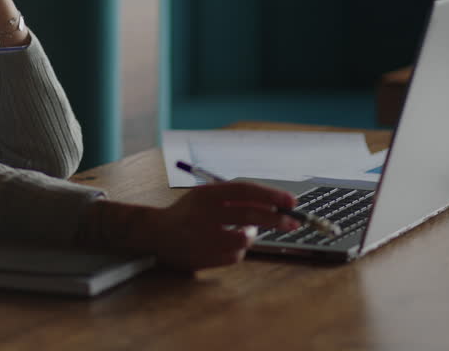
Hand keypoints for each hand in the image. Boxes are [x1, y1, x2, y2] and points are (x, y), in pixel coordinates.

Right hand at [145, 182, 300, 269]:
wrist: (155, 233)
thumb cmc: (188, 212)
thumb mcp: (206, 196)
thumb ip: (234, 198)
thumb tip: (273, 203)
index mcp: (206, 194)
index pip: (244, 190)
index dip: (271, 194)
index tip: (291, 201)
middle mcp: (203, 214)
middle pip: (249, 214)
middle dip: (276, 218)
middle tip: (293, 222)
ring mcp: (202, 238)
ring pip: (244, 239)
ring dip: (251, 236)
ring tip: (246, 232)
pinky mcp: (202, 258)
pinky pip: (234, 257)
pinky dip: (237, 251)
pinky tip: (226, 244)